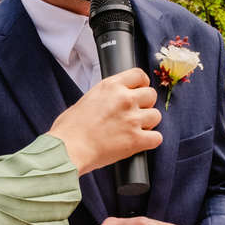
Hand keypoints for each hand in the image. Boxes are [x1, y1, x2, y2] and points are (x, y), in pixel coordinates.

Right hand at [47, 67, 161, 174]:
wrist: (68, 149)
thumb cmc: (69, 129)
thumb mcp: (85, 100)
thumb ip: (103, 98)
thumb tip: (108, 103)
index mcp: (110, 86)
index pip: (139, 75)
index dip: (142, 84)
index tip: (140, 90)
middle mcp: (124, 99)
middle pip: (151, 95)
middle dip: (145, 105)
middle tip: (135, 114)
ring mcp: (132, 119)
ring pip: (156, 116)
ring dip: (148, 123)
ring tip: (135, 130)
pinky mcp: (136, 139)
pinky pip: (157, 138)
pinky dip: (150, 141)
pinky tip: (140, 143)